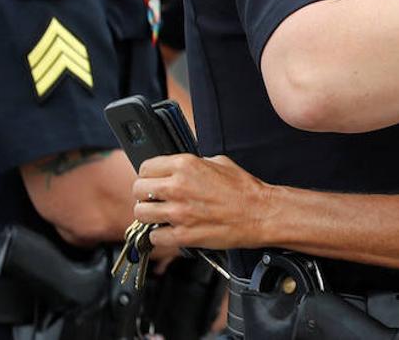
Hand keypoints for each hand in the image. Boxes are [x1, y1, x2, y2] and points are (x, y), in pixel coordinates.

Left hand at [132, 154, 271, 250]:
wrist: (260, 213)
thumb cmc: (243, 189)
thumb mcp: (219, 162)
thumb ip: (194, 164)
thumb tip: (178, 169)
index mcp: (186, 165)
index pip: (146, 167)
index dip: (148, 174)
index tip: (152, 180)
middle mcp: (178, 187)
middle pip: (138, 190)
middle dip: (145, 194)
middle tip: (155, 198)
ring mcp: (178, 213)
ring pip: (140, 214)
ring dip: (149, 215)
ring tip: (161, 215)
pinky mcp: (182, 235)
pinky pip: (154, 237)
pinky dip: (160, 235)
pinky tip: (171, 230)